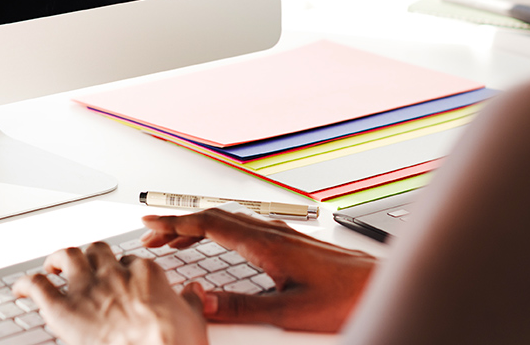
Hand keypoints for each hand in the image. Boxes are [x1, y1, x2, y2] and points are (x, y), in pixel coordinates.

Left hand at [14, 241, 208, 344]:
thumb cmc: (175, 343)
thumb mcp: (193, 320)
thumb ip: (189, 301)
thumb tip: (193, 292)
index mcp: (146, 273)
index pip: (131, 262)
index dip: (123, 270)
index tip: (121, 278)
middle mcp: (114, 273)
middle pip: (98, 250)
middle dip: (90, 255)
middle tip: (85, 264)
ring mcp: (88, 287)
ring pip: (67, 256)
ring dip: (57, 258)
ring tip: (52, 265)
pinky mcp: (63, 308)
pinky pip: (38, 285)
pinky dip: (26, 283)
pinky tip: (20, 288)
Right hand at [141, 208, 377, 332]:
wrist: (379, 286)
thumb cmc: (344, 297)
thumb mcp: (288, 312)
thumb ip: (241, 307)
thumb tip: (200, 299)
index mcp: (266, 244)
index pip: (210, 223)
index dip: (175, 222)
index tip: (150, 223)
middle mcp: (272, 233)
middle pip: (215, 216)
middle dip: (180, 223)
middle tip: (152, 236)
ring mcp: (282, 234)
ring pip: (230, 220)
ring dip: (198, 227)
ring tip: (176, 241)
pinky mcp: (291, 242)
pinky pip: (244, 227)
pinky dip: (220, 231)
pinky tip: (218, 243)